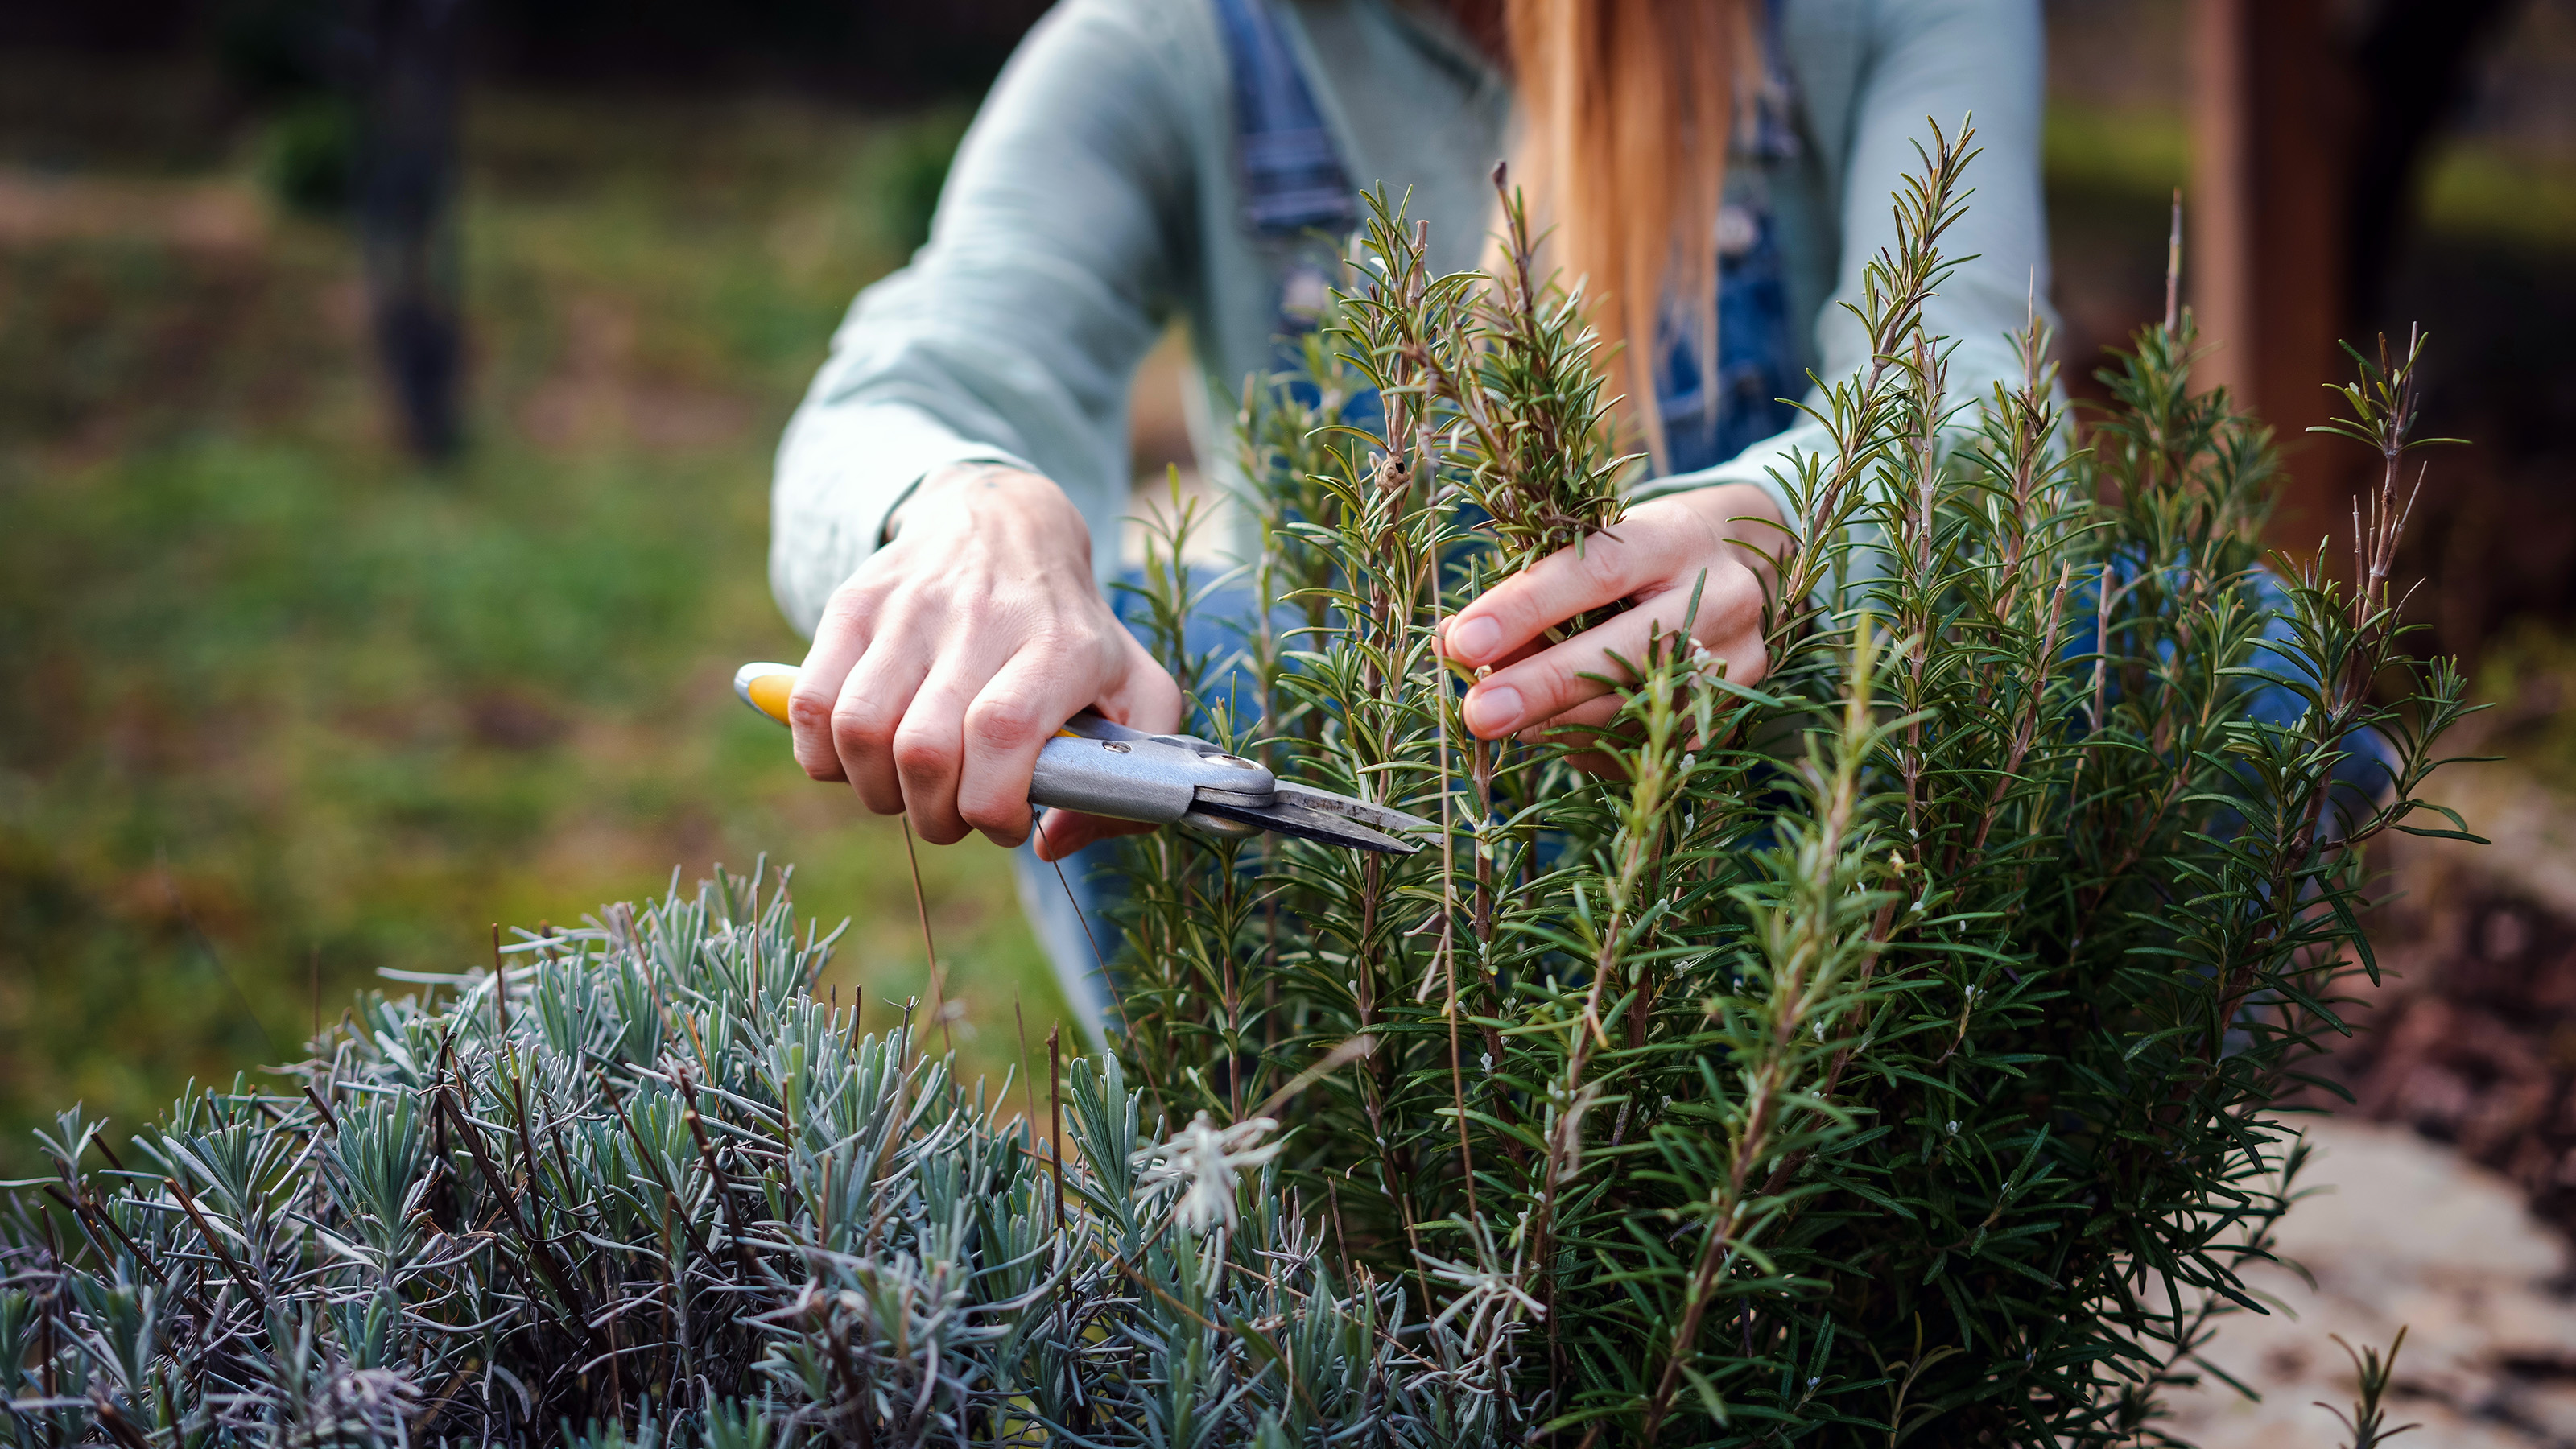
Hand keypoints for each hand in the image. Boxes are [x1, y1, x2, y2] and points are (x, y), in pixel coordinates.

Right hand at [787, 462, 1182, 859]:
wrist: (1006, 523)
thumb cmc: (1072, 632)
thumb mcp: (1136, 690)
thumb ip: (1125, 785)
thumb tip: (1050, 842)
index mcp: (1060, 647)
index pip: (1002, 734)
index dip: (992, 804)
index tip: (1007, 822)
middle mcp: (982, 620)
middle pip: (924, 749)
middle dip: (934, 816)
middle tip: (953, 814)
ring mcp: (910, 609)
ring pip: (859, 730)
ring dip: (877, 791)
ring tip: (907, 789)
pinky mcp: (853, 604)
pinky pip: (812, 701)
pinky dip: (822, 755)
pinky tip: (859, 758)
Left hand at [1437, 483, 1785, 745]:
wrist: (1745, 566)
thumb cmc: (1643, 553)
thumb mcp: (1595, 547)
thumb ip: (1529, 588)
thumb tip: (1455, 642)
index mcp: (1676, 536)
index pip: (1597, 571)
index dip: (1526, 609)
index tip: (1463, 642)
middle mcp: (1721, 596)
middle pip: (1626, 651)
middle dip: (1542, 687)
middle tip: (1477, 714)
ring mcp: (1738, 657)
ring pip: (1637, 709)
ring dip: (1557, 722)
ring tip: (1502, 720)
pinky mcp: (1736, 708)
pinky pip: (1651, 745)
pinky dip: (1591, 744)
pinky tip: (1556, 730)